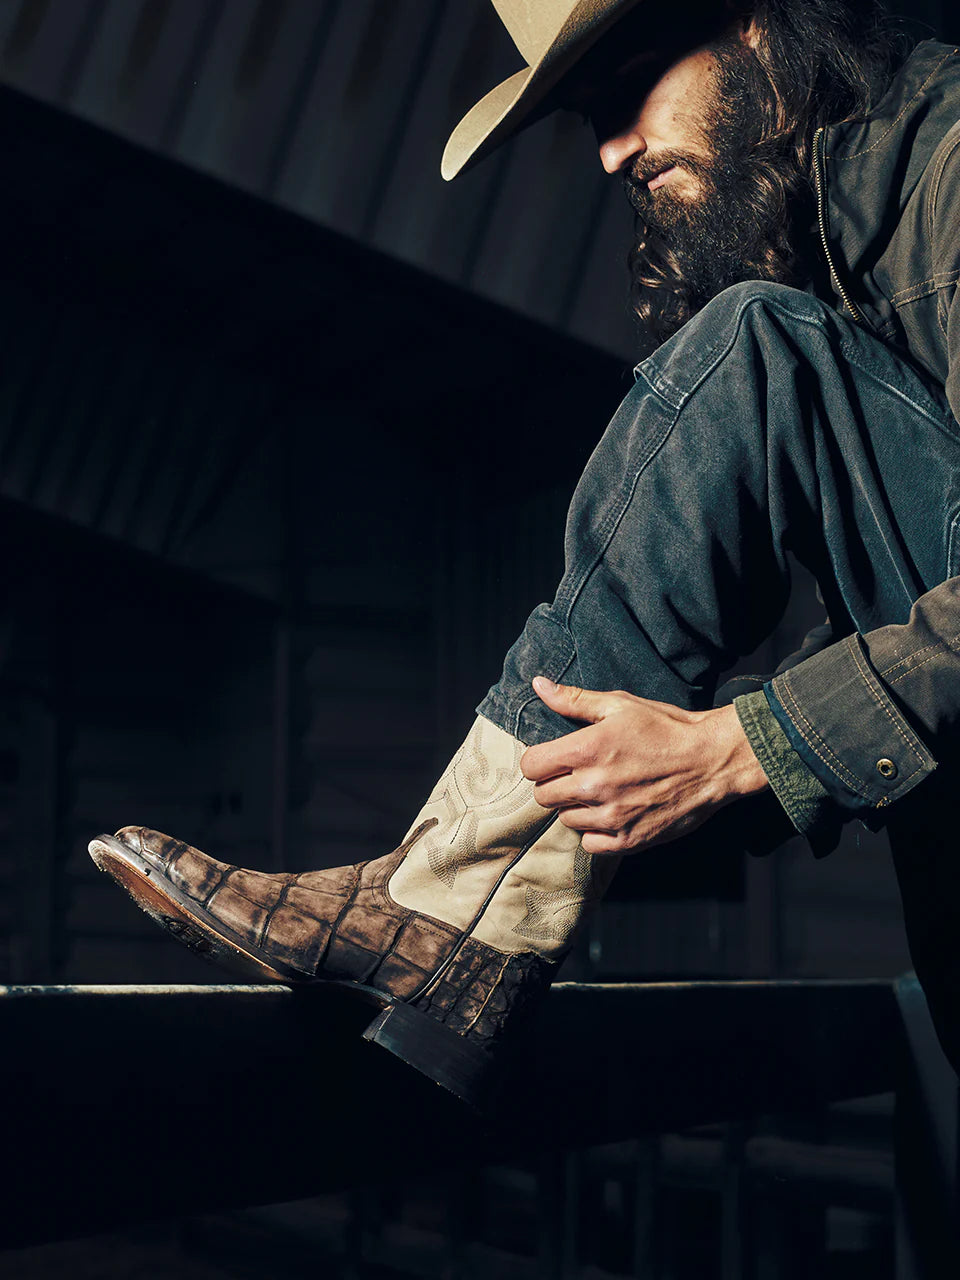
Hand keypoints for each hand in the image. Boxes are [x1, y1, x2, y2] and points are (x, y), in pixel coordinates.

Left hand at [520, 677, 768, 853]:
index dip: (540, 761)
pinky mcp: (629, 840)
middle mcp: (593, 786)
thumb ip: (574, 700)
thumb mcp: (620, 704)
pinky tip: (612, 814)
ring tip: (601, 792)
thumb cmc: (666, 728)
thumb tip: (538, 685)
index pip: (531, 767)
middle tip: (580, 775)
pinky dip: (596, 832)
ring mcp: (611, 816)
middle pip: (544, 796)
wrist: (712, 760)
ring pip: (566, 819)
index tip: (555, 759)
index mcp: (585, 750)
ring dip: (577, 807)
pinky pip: (590, 844)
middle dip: (556, 784)